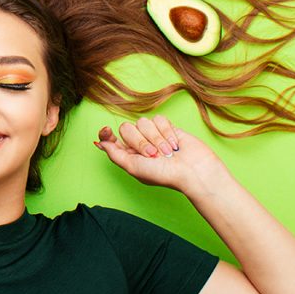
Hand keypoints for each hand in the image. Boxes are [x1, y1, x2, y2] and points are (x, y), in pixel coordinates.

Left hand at [94, 114, 229, 195]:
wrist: (193, 171)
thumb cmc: (164, 175)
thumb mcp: (134, 167)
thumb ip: (115, 154)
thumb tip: (101, 143)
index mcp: (128, 155)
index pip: (111, 139)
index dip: (106, 133)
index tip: (106, 130)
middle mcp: (139, 144)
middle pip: (127, 128)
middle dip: (140, 142)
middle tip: (153, 155)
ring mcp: (153, 135)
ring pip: (144, 122)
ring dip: (156, 139)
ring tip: (167, 152)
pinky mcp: (167, 127)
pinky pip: (159, 119)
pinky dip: (166, 132)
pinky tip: (175, 144)